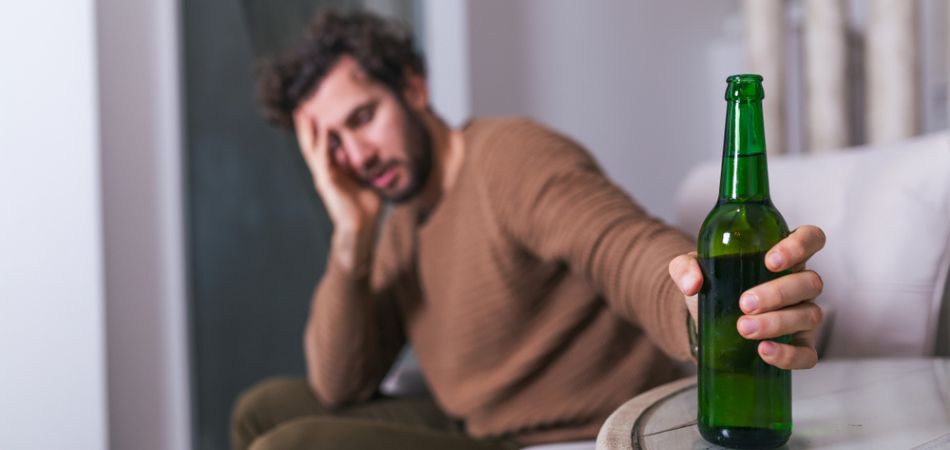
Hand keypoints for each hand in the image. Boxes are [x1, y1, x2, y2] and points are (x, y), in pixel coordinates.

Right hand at [294, 111, 381, 270]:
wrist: (362, 226)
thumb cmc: (365, 207)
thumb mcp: (363, 180)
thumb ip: (358, 167)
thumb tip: (356, 153)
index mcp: (333, 172)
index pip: (321, 147)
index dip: (315, 132)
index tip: (312, 114)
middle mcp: (325, 173)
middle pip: (311, 146)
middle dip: (305, 127)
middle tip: (300, 108)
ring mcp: (324, 177)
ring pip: (312, 150)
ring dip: (308, 131)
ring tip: (304, 114)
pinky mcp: (328, 182)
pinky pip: (325, 159)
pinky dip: (324, 144)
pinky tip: (325, 129)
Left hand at [668, 225, 825, 369]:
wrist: (707, 321)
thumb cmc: (713, 285)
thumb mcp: (692, 268)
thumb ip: (686, 267)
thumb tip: (693, 284)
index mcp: (783, 256)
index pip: (810, 238)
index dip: (799, 246)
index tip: (770, 261)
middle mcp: (800, 283)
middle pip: (810, 282)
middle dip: (777, 293)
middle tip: (744, 303)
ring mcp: (803, 315)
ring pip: (809, 315)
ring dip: (777, 322)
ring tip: (744, 328)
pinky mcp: (800, 346)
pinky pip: (807, 353)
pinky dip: (789, 355)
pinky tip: (764, 351)